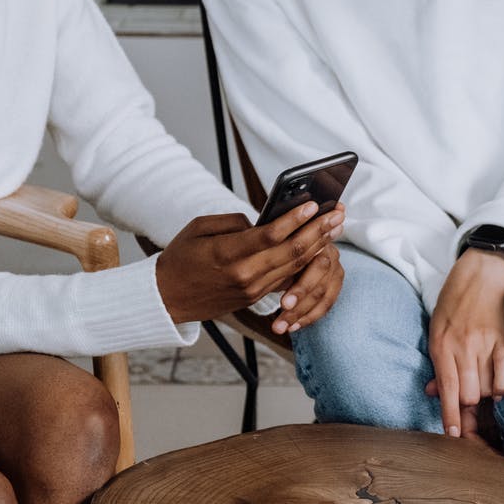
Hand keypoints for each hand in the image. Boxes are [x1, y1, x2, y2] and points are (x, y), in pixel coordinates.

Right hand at [156, 201, 341, 323]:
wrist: (167, 299)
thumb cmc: (180, 257)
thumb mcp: (199, 229)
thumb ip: (233, 222)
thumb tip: (262, 222)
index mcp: (226, 254)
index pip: (270, 235)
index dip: (294, 219)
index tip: (313, 204)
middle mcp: (244, 274)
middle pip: (290, 251)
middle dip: (317, 231)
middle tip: (336, 214)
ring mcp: (252, 289)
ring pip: (293, 267)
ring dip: (317, 246)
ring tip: (334, 228)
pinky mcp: (255, 297)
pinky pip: (286, 278)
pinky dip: (305, 262)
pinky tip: (318, 248)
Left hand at [425, 248, 503, 437]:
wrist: (480, 276)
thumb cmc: (453, 305)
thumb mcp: (436, 330)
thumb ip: (437, 363)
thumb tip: (434, 393)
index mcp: (442, 345)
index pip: (446, 388)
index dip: (450, 415)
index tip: (454, 435)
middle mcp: (463, 347)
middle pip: (468, 394)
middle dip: (468, 411)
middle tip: (468, 418)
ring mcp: (485, 345)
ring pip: (486, 388)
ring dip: (483, 398)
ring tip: (480, 395)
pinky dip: (501, 387)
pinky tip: (497, 390)